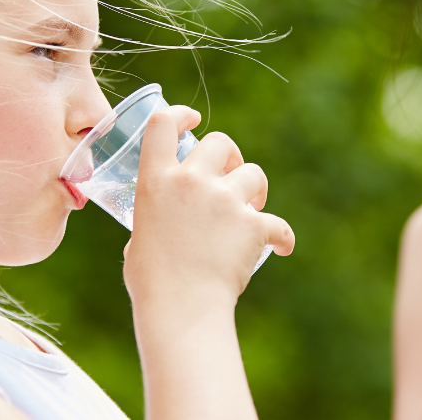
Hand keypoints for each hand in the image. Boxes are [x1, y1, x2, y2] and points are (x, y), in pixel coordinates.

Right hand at [123, 106, 294, 309]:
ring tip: (252, 212)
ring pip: (253, 173)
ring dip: (255, 190)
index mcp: (155, 181)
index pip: (162, 124)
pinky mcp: (253, 223)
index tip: (193, 119)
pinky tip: (281, 248)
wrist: (182, 307)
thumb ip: (153, 224)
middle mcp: (190, 181)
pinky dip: (281, 237)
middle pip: (219, 141)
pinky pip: (278, 224)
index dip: (180, 114)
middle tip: (231, 177)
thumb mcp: (139, 241)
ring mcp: (224, 200)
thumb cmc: (153, 283)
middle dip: (231, 155)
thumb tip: (158, 234)